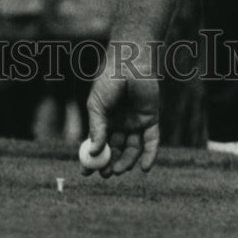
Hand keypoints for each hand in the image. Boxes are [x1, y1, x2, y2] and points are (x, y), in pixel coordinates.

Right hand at [83, 43, 160, 177]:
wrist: (128, 63)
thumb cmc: (108, 81)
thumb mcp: (96, 106)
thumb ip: (96, 129)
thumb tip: (92, 153)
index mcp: (105, 120)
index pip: (98, 144)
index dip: (92, 158)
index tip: (85, 172)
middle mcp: (120, 124)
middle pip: (116, 150)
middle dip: (110, 164)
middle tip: (105, 174)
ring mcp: (136, 123)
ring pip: (132, 149)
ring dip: (126, 162)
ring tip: (119, 170)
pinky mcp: (151, 120)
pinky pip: (151, 141)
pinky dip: (149, 156)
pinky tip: (144, 168)